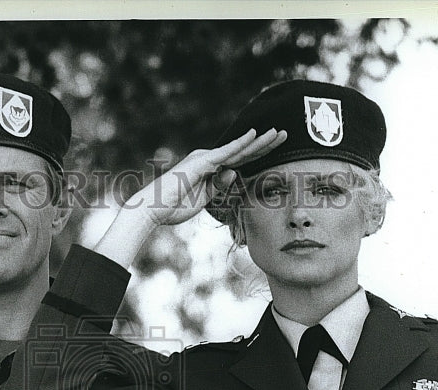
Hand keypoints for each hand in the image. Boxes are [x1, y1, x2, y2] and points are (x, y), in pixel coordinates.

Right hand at [123, 127, 286, 227]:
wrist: (151, 209)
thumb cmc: (172, 207)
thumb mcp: (203, 199)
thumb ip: (218, 186)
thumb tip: (234, 173)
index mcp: (209, 170)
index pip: (239, 161)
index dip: (259, 154)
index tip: (276, 147)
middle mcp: (208, 160)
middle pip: (243, 152)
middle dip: (265, 144)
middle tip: (286, 134)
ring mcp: (205, 160)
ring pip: (239, 150)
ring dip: (260, 141)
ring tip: (280, 133)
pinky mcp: (201, 163)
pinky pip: (226, 152)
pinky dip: (241, 144)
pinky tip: (255, 135)